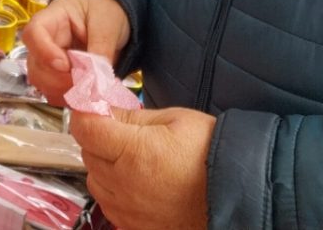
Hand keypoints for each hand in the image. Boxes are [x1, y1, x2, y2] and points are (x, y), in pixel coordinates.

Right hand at [21, 0, 128, 104]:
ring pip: (43, 84)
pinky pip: (55, 94)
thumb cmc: (106, 9)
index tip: (65, 66)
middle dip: (60, 80)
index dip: (44, 52)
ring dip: (66, 92)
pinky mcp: (57, 77)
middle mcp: (44, 41)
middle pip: (36, 66)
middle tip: (88, 83)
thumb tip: (96, 81)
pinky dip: (71, 99)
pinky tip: (89, 94)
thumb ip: (101, 49)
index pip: (33, 34)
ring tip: (92, 88)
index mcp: (53, 18)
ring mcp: (48, 61)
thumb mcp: (108, 23)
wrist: (112, 16)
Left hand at [70, 106, 214, 229]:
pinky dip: (114, 189)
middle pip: (88, 153)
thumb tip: (106, 108)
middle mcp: (124, 185)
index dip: (86, 112)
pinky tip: (136, 179)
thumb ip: (133, 116)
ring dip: (103, 164)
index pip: (86, 129)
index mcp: (133, 153)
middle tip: (120, 128)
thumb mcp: (174, 120)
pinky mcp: (133, 226)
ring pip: (94, 180)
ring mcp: (127, 210)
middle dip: (98, 137)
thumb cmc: (210, 154)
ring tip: (131, 155)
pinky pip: (108, 203)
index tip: (93, 105)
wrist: (236, 194)